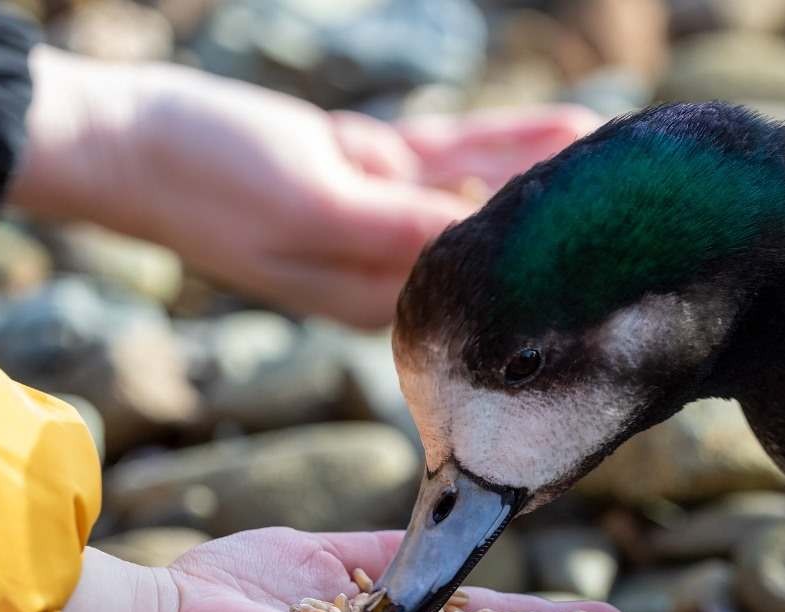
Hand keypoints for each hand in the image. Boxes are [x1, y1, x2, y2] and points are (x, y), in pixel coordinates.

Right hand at [10, 48, 600, 327]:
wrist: (135, 136)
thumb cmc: (207, 181)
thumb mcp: (313, 203)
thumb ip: (400, 227)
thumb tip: (489, 247)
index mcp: (373, 297)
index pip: (482, 309)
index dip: (549, 301)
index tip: (619, 291)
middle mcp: (387, 265)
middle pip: (497, 259)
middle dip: (566, 247)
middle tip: (648, 228)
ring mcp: (383, 212)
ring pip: (486, 200)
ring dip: (550, 187)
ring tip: (626, 172)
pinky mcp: (374, 164)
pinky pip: (457, 155)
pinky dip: (509, 143)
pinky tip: (565, 130)